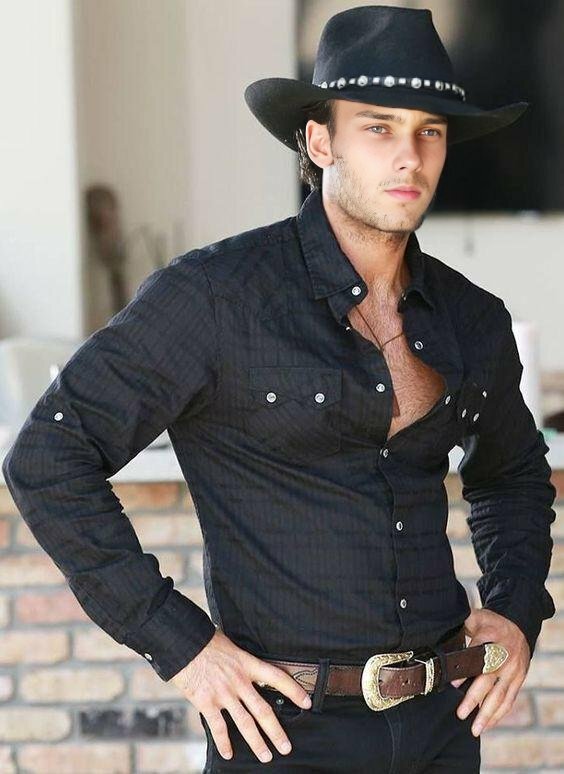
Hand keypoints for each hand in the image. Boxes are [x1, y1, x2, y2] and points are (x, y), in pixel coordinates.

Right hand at [170, 629, 312, 763]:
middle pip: (264, 710)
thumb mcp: (231, 645)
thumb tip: (248, 666)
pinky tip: (229, 753)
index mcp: (247, 664)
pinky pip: (219, 727)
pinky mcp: (206, 702)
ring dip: (257, 742)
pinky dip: (224, 742)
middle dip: (276, 732)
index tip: (307, 702)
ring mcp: (224, 693)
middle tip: (286, 747)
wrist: (183, 642)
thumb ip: (241, 660)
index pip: (277, 677)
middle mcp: (239, 681)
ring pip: (245, 723)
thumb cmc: (206, 640)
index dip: (294, 690)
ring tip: (266, 756)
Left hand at [450, 608, 529, 735]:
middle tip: (461, 713)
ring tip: (475, 729)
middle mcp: (504, 656)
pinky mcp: (518, 680)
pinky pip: (509, 700)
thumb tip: (441, 627)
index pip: (477, 656)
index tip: (453, 684)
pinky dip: (499, 714)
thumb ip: (462, 623)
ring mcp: (513, 671)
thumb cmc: (491, 624)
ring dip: (488, 714)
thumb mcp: (477, 617)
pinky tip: (488, 724)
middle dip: (475, 698)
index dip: (466, 670)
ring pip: (500, 695)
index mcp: (491, 638)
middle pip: (489, 679)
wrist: (520, 628)